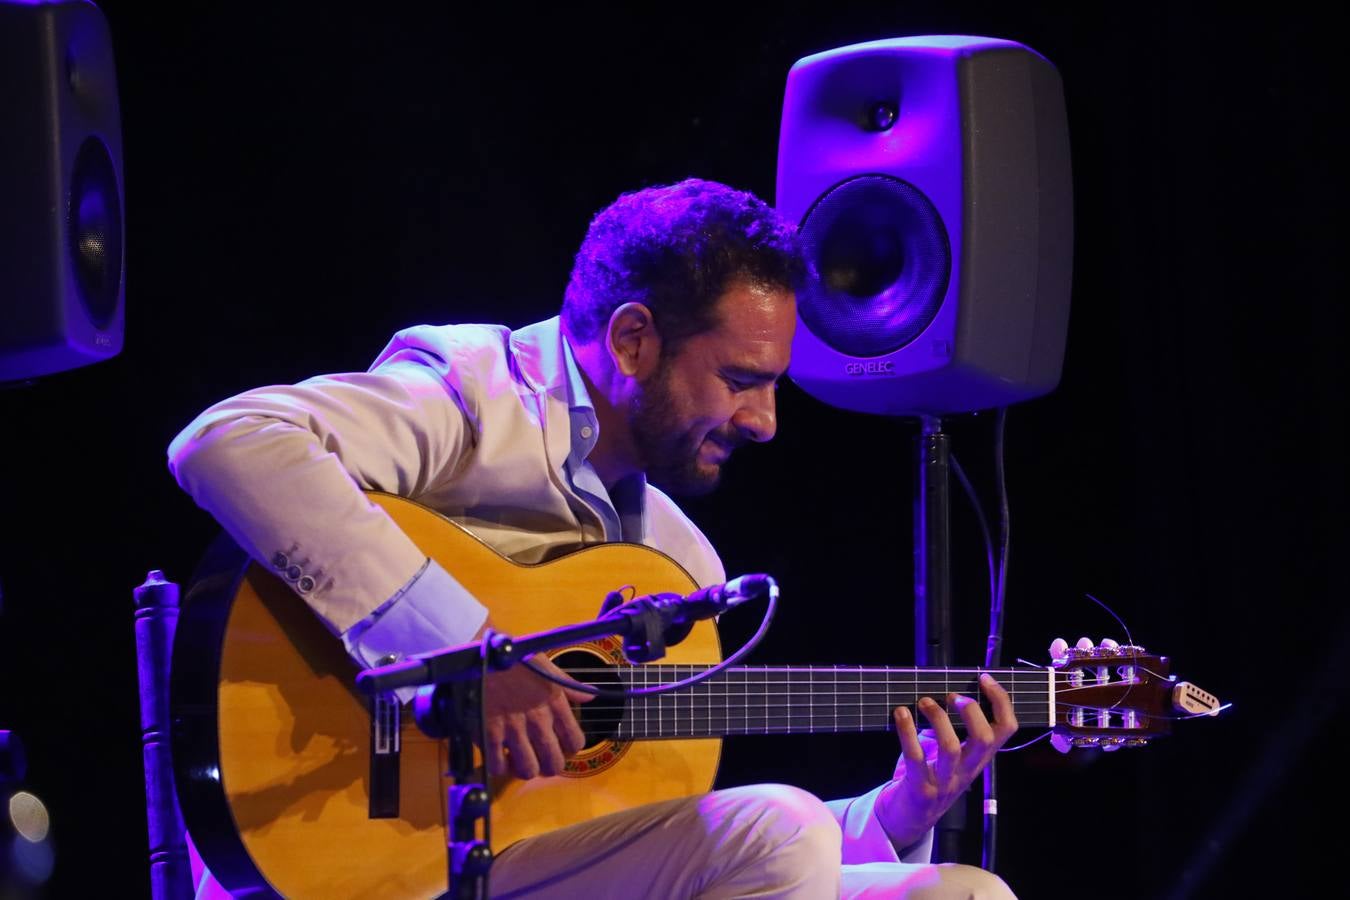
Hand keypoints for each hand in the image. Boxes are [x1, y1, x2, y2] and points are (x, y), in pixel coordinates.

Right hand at [480, 647, 593, 779]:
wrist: (480, 653)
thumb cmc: (515, 659)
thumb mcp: (546, 666)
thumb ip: (569, 685)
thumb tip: (591, 696)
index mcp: (555, 703)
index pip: (575, 742)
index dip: (568, 748)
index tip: (559, 744)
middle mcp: (538, 719)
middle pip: (554, 763)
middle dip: (548, 766)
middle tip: (539, 758)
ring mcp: (513, 728)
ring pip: (528, 770)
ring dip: (524, 769)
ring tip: (518, 759)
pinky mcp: (489, 732)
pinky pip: (497, 765)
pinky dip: (499, 766)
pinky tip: (498, 756)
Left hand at [874, 673, 1017, 849]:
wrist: (907, 820)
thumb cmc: (927, 778)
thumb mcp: (947, 755)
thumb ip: (951, 729)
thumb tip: (944, 690)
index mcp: (978, 759)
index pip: (1006, 730)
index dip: (1001, 701)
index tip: (984, 679)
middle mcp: (966, 771)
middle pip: (985, 740)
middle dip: (972, 711)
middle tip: (952, 696)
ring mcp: (944, 782)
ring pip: (951, 749)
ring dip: (938, 719)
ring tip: (924, 701)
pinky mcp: (920, 789)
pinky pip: (915, 758)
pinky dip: (907, 732)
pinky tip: (900, 713)